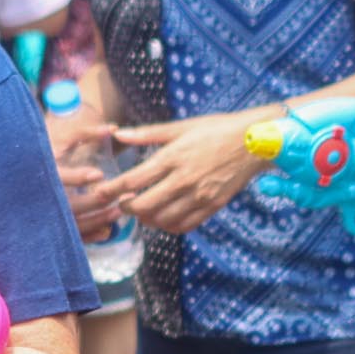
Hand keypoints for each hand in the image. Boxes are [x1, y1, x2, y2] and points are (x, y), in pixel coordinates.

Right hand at [47, 112, 125, 241]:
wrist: (12, 181)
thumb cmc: (39, 155)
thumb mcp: (56, 140)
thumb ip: (82, 134)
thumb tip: (112, 129)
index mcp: (40, 174)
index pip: (59, 178)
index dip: (78, 177)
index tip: (99, 174)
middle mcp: (41, 199)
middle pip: (71, 204)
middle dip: (98, 200)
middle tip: (122, 193)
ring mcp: (45, 217)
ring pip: (74, 224)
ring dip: (99, 219)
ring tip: (120, 211)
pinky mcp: (49, 230)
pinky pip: (70, 237)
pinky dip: (89, 236)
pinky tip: (106, 230)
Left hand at [110, 110, 266, 234]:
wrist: (254, 142)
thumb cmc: (216, 129)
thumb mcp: (181, 126)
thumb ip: (147, 134)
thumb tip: (118, 134)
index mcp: (173, 157)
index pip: (133, 180)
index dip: (112, 190)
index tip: (100, 192)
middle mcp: (184, 180)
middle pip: (144, 205)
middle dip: (125, 207)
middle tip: (120, 203)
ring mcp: (199, 196)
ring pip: (162, 219)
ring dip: (145, 218)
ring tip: (139, 211)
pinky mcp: (212, 207)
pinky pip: (184, 225)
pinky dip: (168, 226)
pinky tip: (162, 218)